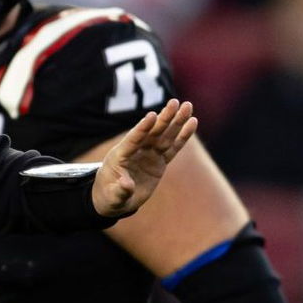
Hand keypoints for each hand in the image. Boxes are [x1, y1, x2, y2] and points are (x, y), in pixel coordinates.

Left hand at [92, 99, 195, 217]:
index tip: (152, 115)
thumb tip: (127, 185)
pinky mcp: (159, 161)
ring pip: (165, 136)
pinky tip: (192, 122)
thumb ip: (120, 190)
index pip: (133, 139)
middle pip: (152, 132)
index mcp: (121, 155)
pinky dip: (183, 136)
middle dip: (164, 118)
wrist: (115, 199)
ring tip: (187, 106)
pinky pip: (173, 147)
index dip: (142, 128)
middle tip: (175, 102)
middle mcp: (136, 151)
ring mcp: (149, 154)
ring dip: (176, 121)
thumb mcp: (112, 197)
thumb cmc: (109, 197)